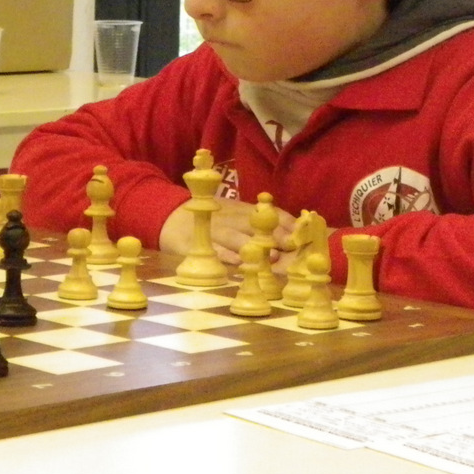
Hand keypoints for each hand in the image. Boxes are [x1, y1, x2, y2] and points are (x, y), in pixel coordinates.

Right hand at [157, 197, 294, 265]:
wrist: (171, 216)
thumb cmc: (213, 220)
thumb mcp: (236, 215)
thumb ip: (260, 223)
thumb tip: (293, 235)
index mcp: (242, 210)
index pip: (269, 213)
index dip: (286, 223)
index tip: (302, 233)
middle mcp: (230, 218)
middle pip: (255, 225)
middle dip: (274, 235)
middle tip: (292, 246)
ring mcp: (214, 231)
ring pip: (235, 237)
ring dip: (254, 246)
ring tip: (271, 257)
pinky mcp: (198, 244)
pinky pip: (213, 250)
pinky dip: (226, 256)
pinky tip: (238, 263)